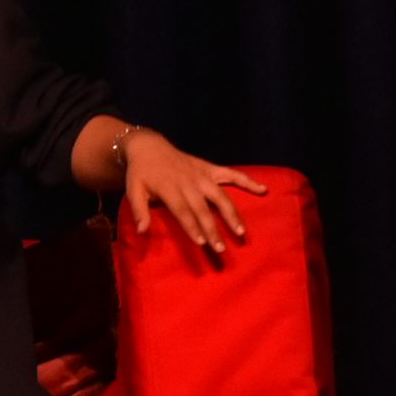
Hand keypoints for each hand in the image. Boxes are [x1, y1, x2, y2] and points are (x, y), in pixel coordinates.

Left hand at [122, 133, 267, 254]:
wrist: (149, 146)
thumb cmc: (141, 173)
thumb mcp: (133, 190)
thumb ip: (138, 210)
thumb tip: (142, 232)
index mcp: (169, 188)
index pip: (183, 210)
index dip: (192, 226)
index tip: (202, 243)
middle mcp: (189, 182)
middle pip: (203, 209)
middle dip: (212, 229)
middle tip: (221, 249)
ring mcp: (202, 174)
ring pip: (220, 196)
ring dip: (231, 214)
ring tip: (241, 232)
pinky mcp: (210, 168)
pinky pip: (232, 174)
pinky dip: (247, 181)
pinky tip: (263, 190)